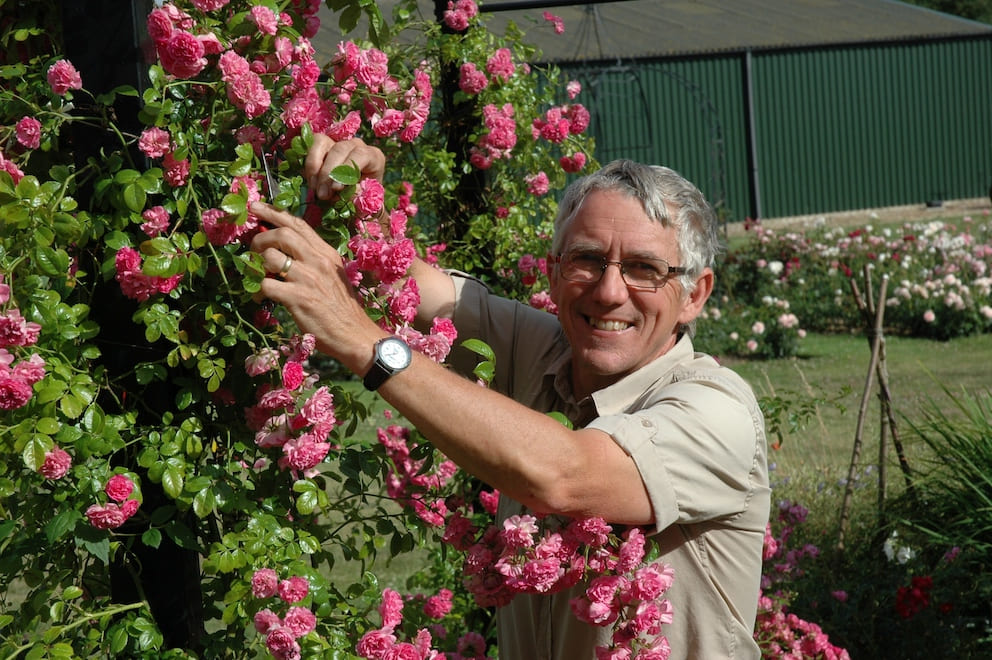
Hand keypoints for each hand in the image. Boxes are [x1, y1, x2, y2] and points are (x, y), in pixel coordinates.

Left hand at [249, 201, 383, 372]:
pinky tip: (259, 299)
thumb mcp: (333, 276)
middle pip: (282, 234)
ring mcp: (308, 278)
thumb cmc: (342, 308)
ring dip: (257, 265)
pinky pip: (266, 285)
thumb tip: (285, 251)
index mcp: (326, 253)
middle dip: (261, 237)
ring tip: (257, 276)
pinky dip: (257, 291)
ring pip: (270, 257)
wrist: (355, 335)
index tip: (255, 207)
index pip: (298, 224)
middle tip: (253, 248)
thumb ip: (313, 261)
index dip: (273, 213)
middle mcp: (318, 261)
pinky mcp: (299, 298)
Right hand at [304, 134, 385, 201]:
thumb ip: (354, 195)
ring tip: (315, 190)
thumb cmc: (361, 199)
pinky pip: (312, 145)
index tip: (336, 188)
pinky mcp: (323, 144)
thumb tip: (338, 191)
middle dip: (328, 173)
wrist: (352, 199)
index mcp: (373, 157)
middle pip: (339, 149)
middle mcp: (357, 145)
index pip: (360, 155)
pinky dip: (309, 164)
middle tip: (322, 195)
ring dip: (315, 168)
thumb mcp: (362, 200)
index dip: (346, 169)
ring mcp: (339, 142)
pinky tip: (311, 181)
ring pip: (323, 144)